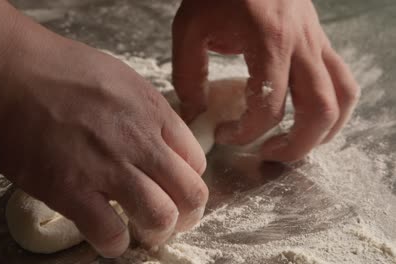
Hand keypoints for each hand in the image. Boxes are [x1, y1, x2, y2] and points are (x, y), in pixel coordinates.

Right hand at [0, 1, 207, 256]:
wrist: (6, 68)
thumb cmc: (56, 68)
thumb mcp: (119, 77)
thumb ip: (144, 111)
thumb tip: (156, 139)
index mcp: (152, 111)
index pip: (195, 160)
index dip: (186, 181)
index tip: (172, 189)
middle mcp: (139, 140)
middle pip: (190, 194)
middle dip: (186, 216)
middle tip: (169, 221)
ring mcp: (107, 166)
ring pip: (160, 217)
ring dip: (155, 232)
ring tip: (139, 231)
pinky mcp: (70, 189)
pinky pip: (110, 232)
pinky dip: (114, 243)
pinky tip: (107, 236)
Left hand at [172, 0, 359, 160]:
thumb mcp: (190, 29)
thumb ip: (188, 75)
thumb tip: (196, 114)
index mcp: (268, 41)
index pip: (269, 106)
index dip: (246, 132)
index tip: (225, 135)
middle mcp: (301, 45)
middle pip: (318, 111)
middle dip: (295, 146)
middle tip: (265, 153)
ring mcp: (316, 42)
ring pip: (341, 98)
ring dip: (322, 132)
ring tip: (292, 143)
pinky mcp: (320, 41)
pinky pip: (342, 80)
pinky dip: (332, 107)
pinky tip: (308, 116)